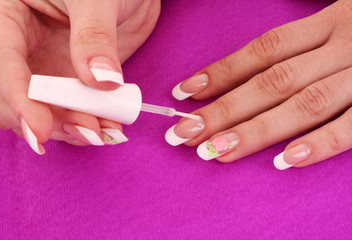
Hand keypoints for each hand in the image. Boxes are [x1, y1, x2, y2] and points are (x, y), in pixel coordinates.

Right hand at [0, 0, 160, 153]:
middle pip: (12, 98)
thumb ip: (95, 36)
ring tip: (105, 133)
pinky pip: (75, 110)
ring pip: (45, 111)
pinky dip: (91, 122)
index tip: (39, 130)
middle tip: (87, 131)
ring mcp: (48, 67)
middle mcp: (23, 47)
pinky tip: (109, 128)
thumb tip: (101, 81)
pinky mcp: (73, 81)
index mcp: (7, 16)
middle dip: (46, 122)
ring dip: (72, 128)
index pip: (1, 64)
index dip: (18, 100)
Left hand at [165, 0, 351, 169]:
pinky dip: (320, 145)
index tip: (185, 93)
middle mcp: (345, 44)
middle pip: (272, 82)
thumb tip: (248, 79)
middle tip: (184, 133)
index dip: (221, 71)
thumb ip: (304, 46)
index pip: (262, 50)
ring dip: (257, 131)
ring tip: (217, 151)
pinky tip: (284, 162)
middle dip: (225, 110)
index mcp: (330, 22)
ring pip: (303, 105)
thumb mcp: (343, 23)